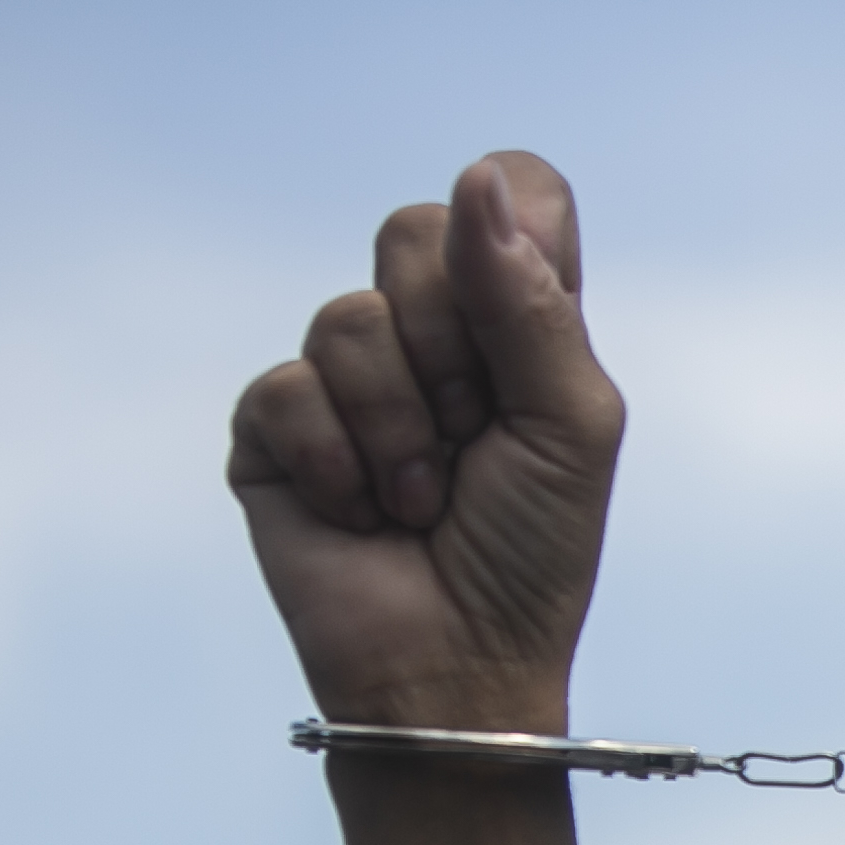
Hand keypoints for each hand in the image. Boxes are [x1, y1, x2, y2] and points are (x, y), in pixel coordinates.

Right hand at [228, 152, 624, 732]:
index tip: (517, 323)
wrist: (456, 666)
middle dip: (452, 353)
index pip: (512, 191)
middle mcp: (429, 329)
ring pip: (348, 320)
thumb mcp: (571, 428)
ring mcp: (343, 374)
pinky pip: (286, 389)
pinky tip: (362, 517)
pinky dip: (337, 466)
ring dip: (400, 433)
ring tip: (420, 502)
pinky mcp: (273, 427)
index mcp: (515, 316)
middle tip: (471, 439)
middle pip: (414, 233)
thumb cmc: (531, 555)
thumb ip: (533, 303)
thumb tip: (476, 178)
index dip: (507, 238)